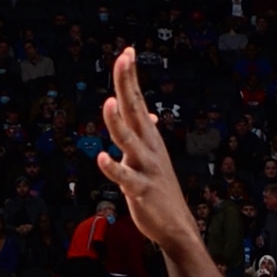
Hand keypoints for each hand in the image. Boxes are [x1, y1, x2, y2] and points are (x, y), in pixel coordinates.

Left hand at [93, 47, 197, 252]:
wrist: (175, 225)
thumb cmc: (161, 189)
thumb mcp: (154, 156)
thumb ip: (146, 134)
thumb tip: (149, 117)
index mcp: (148, 137)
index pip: (137, 100)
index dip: (130, 77)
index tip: (127, 51)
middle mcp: (148, 146)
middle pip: (134, 110)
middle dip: (127, 84)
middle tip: (124, 58)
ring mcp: (145, 167)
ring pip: (129, 140)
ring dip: (118, 122)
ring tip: (109, 102)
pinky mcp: (139, 189)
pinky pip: (124, 177)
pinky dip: (113, 167)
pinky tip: (102, 157)